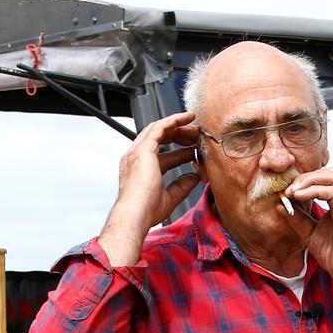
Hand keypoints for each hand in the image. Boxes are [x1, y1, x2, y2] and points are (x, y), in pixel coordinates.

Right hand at [99, 113, 200, 265]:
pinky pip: (160, 127)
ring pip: (159, 129)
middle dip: (179, 135)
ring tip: (195, 126)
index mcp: (139, 170)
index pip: (161, 155)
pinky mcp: (143, 149)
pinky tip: (187, 118)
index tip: (193, 151)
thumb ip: (181, 186)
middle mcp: (135, 158)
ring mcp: (137, 152)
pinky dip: (174, 120)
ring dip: (178, 126)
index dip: (178, 151)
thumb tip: (194, 177)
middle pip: (159, 138)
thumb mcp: (169, 197)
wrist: (136, 214)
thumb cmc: (146, 211)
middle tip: (196, 136)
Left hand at [282, 167, 332, 332]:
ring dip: (309, 181)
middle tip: (289, 188)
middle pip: (331, 172)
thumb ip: (297, 218)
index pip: (327, 178)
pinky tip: (300, 197)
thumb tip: (280, 204)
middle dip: (307, 176)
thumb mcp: (309, 233)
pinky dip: (314, 191)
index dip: (307, 179)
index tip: (288, 190)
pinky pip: (332, 193)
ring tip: (293, 192)